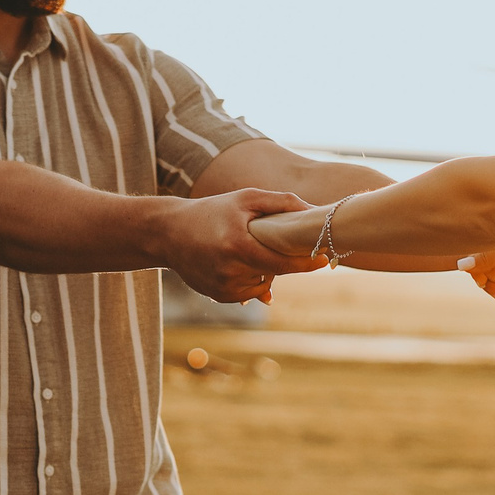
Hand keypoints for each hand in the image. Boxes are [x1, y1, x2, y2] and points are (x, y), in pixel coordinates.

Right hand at [160, 189, 320, 304]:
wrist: (168, 233)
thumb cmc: (211, 211)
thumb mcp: (245, 198)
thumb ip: (280, 202)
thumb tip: (312, 211)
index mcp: (238, 246)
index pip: (282, 262)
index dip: (306, 263)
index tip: (325, 258)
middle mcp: (230, 271)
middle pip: (275, 274)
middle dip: (288, 263)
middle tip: (299, 249)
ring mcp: (223, 287)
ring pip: (263, 285)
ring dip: (267, 271)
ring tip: (253, 250)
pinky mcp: (218, 296)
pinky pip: (248, 291)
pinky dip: (252, 278)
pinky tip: (241, 262)